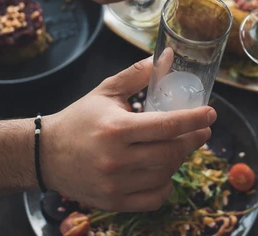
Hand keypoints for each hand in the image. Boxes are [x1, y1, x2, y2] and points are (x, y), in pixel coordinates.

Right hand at [43, 58, 215, 211]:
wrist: (46, 154)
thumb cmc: (80, 119)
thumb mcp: (106, 91)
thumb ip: (138, 74)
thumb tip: (167, 56)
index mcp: (117, 128)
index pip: (167, 125)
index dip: (194, 119)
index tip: (211, 113)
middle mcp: (117, 159)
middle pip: (171, 152)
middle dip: (193, 139)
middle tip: (202, 131)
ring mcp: (115, 183)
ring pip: (164, 174)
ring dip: (179, 160)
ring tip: (180, 146)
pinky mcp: (113, 202)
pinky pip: (153, 198)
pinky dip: (165, 186)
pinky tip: (164, 171)